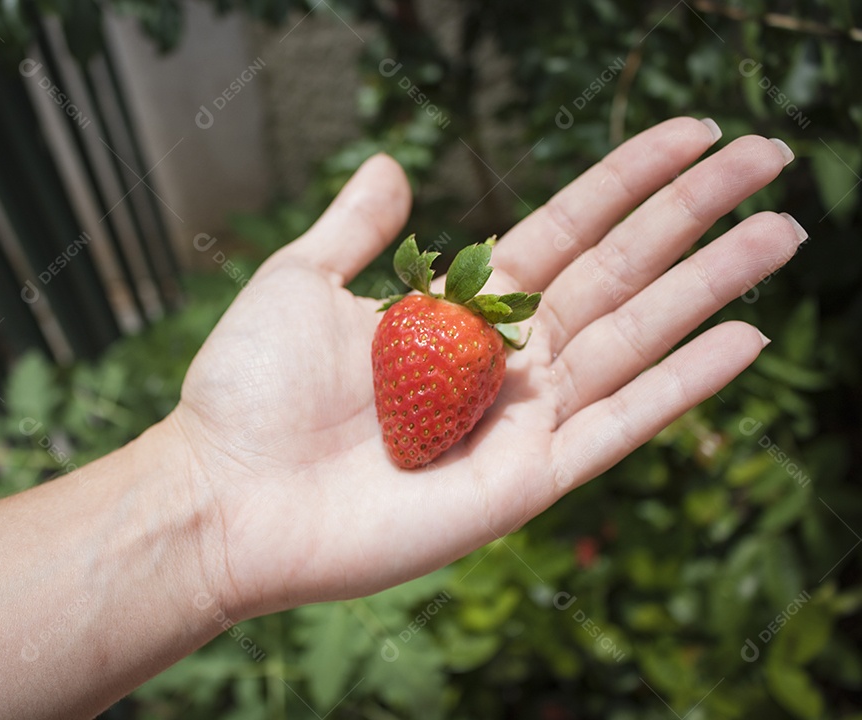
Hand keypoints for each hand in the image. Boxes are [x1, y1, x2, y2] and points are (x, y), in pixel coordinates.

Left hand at [168, 117, 804, 619]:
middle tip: (773, 156)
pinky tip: (744, 340)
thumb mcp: (299, 282)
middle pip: (619, 274)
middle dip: (695, 217)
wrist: (224, 494)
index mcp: (459, 310)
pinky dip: (682, 387)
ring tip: (784, 232)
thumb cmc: (249, 391)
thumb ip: (357, 228)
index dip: (629, 181)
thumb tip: (390, 163)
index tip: (694, 133)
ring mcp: (520, 422)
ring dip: (711, 285)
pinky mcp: (525, 482)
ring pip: (635, 338)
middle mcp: (503, 361)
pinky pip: (618, 427)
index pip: (567, 231)